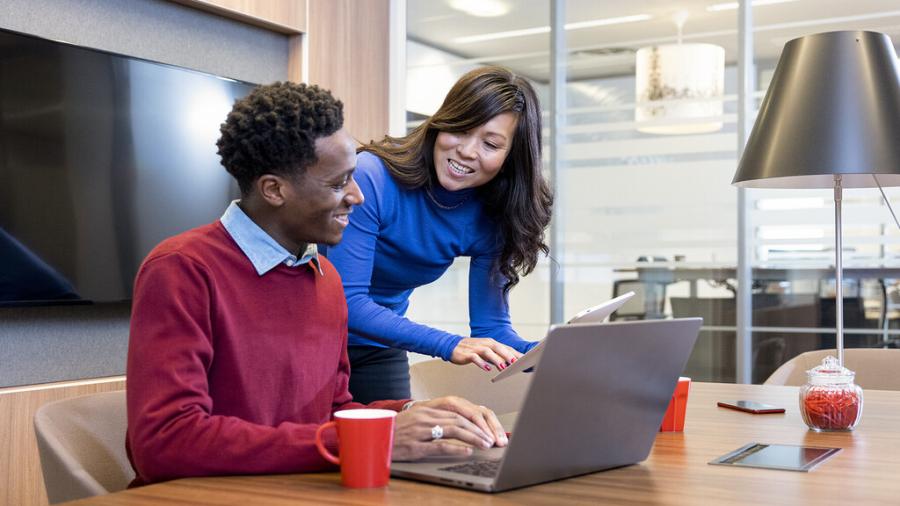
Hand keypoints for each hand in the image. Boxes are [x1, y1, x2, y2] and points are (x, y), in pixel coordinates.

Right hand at [391, 396, 507, 460]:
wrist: (373, 435)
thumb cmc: (398, 429)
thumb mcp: (418, 417)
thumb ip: (438, 417)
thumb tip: (462, 422)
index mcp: (427, 407)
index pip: (458, 408)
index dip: (476, 417)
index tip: (488, 427)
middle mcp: (425, 415)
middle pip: (460, 418)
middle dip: (479, 429)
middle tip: (491, 439)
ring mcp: (420, 430)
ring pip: (453, 429)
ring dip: (473, 437)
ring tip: (485, 444)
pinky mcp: (415, 446)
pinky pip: (440, 445)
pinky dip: (457, 448)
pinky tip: (467, 451)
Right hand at [450, 337, 521, 370]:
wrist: (452, 346)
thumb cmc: (471, 350)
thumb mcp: (486, 352)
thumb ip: (496, 356)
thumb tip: (509, 363)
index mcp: (491, 343)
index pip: (506, 348)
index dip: (515, 353)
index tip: (524, 360)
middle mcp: (485, 344)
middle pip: (499, 348)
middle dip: (508, 355)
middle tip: (516, 363)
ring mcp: (476, 348)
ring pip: (488, 352)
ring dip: (496, 360)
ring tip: (503, 368)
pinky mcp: (468, 354)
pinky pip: (476, 358)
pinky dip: (482, 363)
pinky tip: (487, 369)